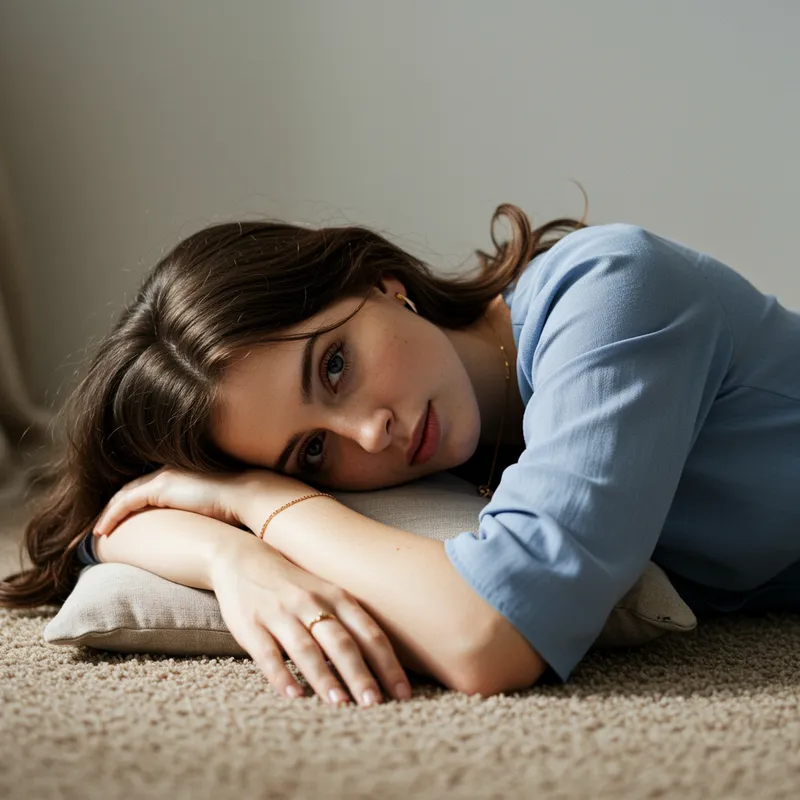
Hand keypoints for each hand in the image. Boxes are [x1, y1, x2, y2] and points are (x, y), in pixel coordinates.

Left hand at [93, 466, 246, 536]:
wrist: (245, 497)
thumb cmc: (234, 508)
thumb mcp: (208, 510)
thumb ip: (193, 515)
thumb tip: (189, 536)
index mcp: (178, 477)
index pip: (144, 490)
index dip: (127, 506)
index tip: (117, 523)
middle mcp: (168, 473)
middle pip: (128, 491)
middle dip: (111, 509)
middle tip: (99, 529)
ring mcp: (163, 478)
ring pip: (123, 496)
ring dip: (106, 514)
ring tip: (96, 533)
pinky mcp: (160, 488)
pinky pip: (126, 502)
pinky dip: (111, 516)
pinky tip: (103, 532)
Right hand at [210, 538, 412, 706]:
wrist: (242, 559)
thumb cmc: (295, 584)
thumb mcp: (327, 592)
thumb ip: (351, 622)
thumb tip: (384, 665)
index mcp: (336, 596)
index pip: (369, 633)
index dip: (387, 663)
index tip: (402, 692)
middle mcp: (311, 603)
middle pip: (341, 642)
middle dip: (360, 675)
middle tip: (375, 704)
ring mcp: (280, 614)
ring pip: (307, 649)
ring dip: (324, 678)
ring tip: (340, 705)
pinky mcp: (251, 626)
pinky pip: (267, 654)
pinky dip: (281, 675)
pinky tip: (293, 696)